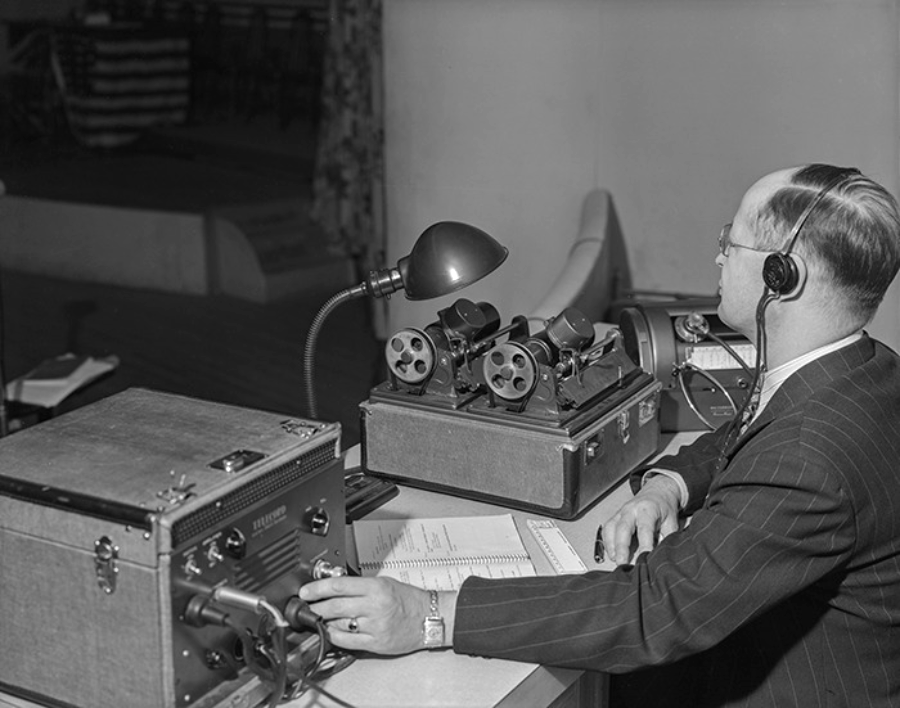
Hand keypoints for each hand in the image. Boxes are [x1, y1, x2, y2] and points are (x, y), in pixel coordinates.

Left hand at [299, 576, 433, 654]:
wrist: (429, 618)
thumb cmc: (408, 599)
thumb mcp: (384, 583)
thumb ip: (360, 586)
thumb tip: (334, 588)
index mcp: (376, 588)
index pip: (339, 586)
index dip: (318, 588)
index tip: (306, 591)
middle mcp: (374, 606)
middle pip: (334, 606)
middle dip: (316, 607)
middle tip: (308, 606)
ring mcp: (374, 627)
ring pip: (339, 624)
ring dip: (325, 621)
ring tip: (322, 617)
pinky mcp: (375, 643)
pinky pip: (347, 641)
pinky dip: (335, 635)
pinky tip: (332, 630)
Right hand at [601, 474, 680, 565]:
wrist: (657, 492)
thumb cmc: (664, 507)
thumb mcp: (672, 521)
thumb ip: (667, 538)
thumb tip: (661, 555)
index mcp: (648, 509)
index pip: (645, 529)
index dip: (645, 545)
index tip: (645, 559)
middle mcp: (632, 509)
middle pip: (623, 528)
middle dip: (621, 547)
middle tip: (622, 563)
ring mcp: (621, 512)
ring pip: (611, 528)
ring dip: (611, 545)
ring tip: (615, 560)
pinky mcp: (615, 517)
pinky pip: (606, 529)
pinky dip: (607, 542)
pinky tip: (612, 553)